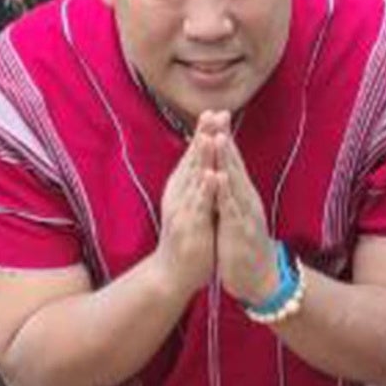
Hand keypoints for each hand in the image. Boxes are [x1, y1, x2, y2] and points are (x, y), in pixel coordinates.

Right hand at [151, 125, 221, 285]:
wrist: (171, 273)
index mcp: (181, 190)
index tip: (213, 112)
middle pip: (193, 161)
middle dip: (204, 136)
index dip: (202, 134)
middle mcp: (180, 196)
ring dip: (203, 157)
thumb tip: (201, 164)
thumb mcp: (189, 206)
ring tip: (211, 134)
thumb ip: (193, 185)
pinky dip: (207, 190)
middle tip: (213, 112)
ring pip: (195, 179)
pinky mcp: (191, 227)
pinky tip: (213, 175)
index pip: (193, 157)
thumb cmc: (185, 239)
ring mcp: (184, 210)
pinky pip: (200, 206)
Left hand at [203, 116, 284, 308]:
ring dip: (226, 159)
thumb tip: (223, 169)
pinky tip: (218, 176)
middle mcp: (246, 198)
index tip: (213, 114)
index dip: (222, 137)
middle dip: (224, 138)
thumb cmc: (243, 244)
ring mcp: (245, 213)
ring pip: (234, 181)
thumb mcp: (235, 212)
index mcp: (241, 194)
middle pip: (234, 163)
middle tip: (216, 113)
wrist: (260, 277)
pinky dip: (225, 192)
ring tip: (216, 137)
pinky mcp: (241, 230)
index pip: (231, 161)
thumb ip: (231, 191)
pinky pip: (232, 208)